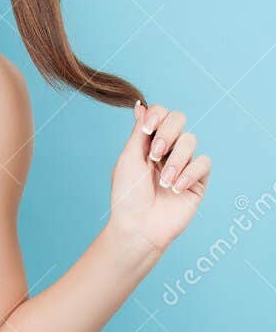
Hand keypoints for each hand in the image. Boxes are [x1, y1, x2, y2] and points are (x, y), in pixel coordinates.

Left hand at [108, 101, 210, 250]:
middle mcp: (167, 149)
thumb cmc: (128, 195)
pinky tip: (175, 188)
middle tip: (154, 155)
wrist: (139, 226)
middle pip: (179, 120)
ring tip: (163, 182)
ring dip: (175, 161)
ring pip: (191, 141)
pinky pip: (204, 163)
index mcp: (148, 142)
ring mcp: (183, 164)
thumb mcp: (129, 159)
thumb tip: (140, 105)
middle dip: (167, 133)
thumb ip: (139, 132)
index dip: (157, 115)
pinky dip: (188, 174)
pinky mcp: (198, 180)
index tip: (146, 130)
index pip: (161, 114)